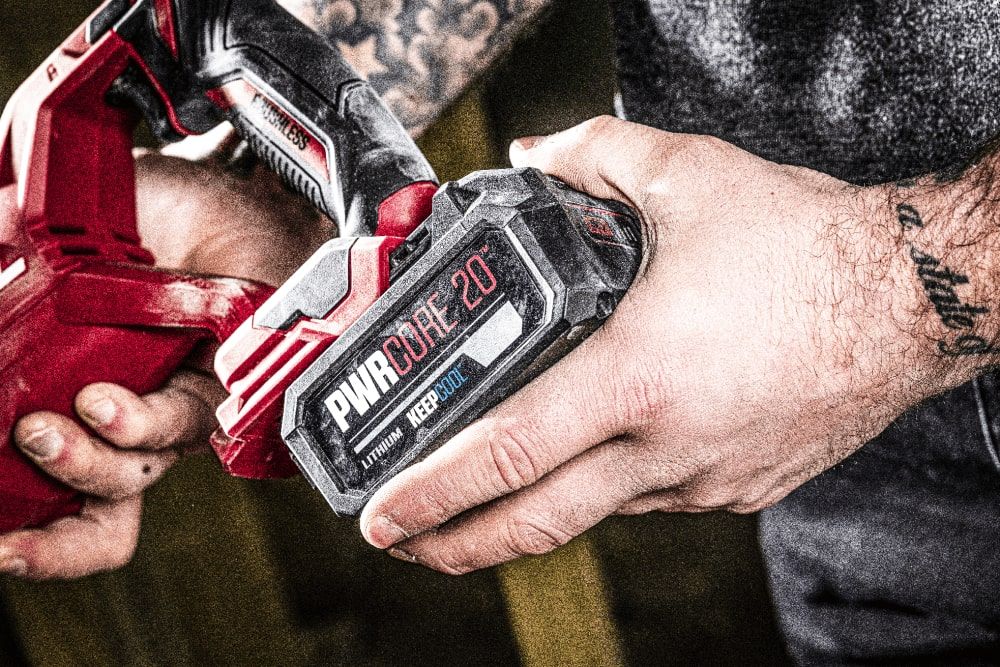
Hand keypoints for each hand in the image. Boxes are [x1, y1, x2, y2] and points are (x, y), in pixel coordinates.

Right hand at [0, 127, 329, 578]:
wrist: (222, 186)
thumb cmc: (145, 218)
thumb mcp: (51, 241)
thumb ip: (5, 266)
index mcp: (89, 395)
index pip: (59, 490)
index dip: (29, 532)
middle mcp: (136, 413)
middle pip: (101, 505)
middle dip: (51, 535)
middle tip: (13, 497)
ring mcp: (178, 401)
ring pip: (134, 469)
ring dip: (81, 463)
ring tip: (43, 428)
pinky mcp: (224, 384)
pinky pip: (184, 423)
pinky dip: (132, 424)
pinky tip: (102, 403)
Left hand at [358, 116, 956, 573]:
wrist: (917, 300)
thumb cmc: (809, 247)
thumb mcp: (687, 175)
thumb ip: (592, 157)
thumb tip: (534, 157)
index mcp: (641, 378)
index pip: (510, 452)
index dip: (435, 490)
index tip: (383, 514)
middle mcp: (668, 446)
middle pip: (539, 520)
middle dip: (458, 542)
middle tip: (405, 543)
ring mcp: (706, 480)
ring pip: (596, 510)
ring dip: (533, 509)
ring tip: (488, 499)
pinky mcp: (739, 488)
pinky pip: (651, 498)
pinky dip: (606, 485)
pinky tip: (595, 458)